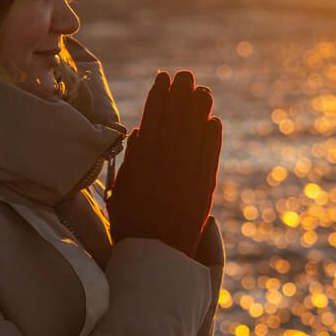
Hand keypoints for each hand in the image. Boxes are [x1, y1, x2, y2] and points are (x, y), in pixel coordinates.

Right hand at [106, 70, 221, 257]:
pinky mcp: (204, 191)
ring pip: (194, 138)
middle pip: (175, 124)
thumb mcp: (121, 191)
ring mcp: (186, 178)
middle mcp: (164, 168)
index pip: (152, 122)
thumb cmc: (132, 226)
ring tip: (203, 92)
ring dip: (199, 113)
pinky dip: (212, 140)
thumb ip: (132, 160)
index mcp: (141, 165)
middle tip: (186, 76)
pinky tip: (215, 122)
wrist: (155, 259)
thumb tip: (140, 132)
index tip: (163, 78)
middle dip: (180, 97)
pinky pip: (209, 159)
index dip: (158, 98)